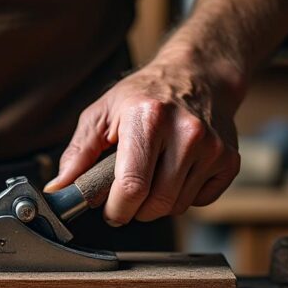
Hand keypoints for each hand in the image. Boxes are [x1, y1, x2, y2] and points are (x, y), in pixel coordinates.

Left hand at [44, 47, 242, 224]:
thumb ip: (78, 154)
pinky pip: (200, 201)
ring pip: (177, 207)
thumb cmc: (144, 95)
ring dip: (158, 203)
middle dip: (134, 210)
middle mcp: (186, 132)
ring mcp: (212, 148)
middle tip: (126, 196)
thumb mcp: (102, 114)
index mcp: (148, 118)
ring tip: (151, 175)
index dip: (116, 209)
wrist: (197, 76)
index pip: (132, 186)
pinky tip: (176, 172)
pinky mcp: (229, 160)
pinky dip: (183, 196)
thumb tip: (58, 189)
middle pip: (157, 203)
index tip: (109, 211)